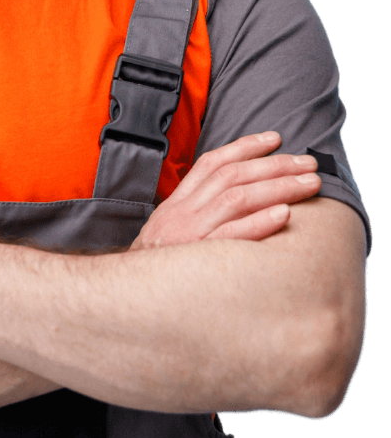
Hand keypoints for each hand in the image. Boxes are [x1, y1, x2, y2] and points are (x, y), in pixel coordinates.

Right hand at [130, 131, 321, 250]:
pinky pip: (232, 237)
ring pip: (237, 199)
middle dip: (274, 165)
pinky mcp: (198, 259)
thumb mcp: (171, 232)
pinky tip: (284, 214)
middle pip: (233, 176)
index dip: (245, 147)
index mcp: (178, 203)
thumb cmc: (159, 268)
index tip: (276, 138)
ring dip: (278, 187)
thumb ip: (197, 214)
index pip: (213, 163)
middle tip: (309, 162)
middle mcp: (184, 213)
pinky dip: (259, 223)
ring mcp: (190, 234)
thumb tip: (237, 200)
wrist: (127, 299)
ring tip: (310, 183)